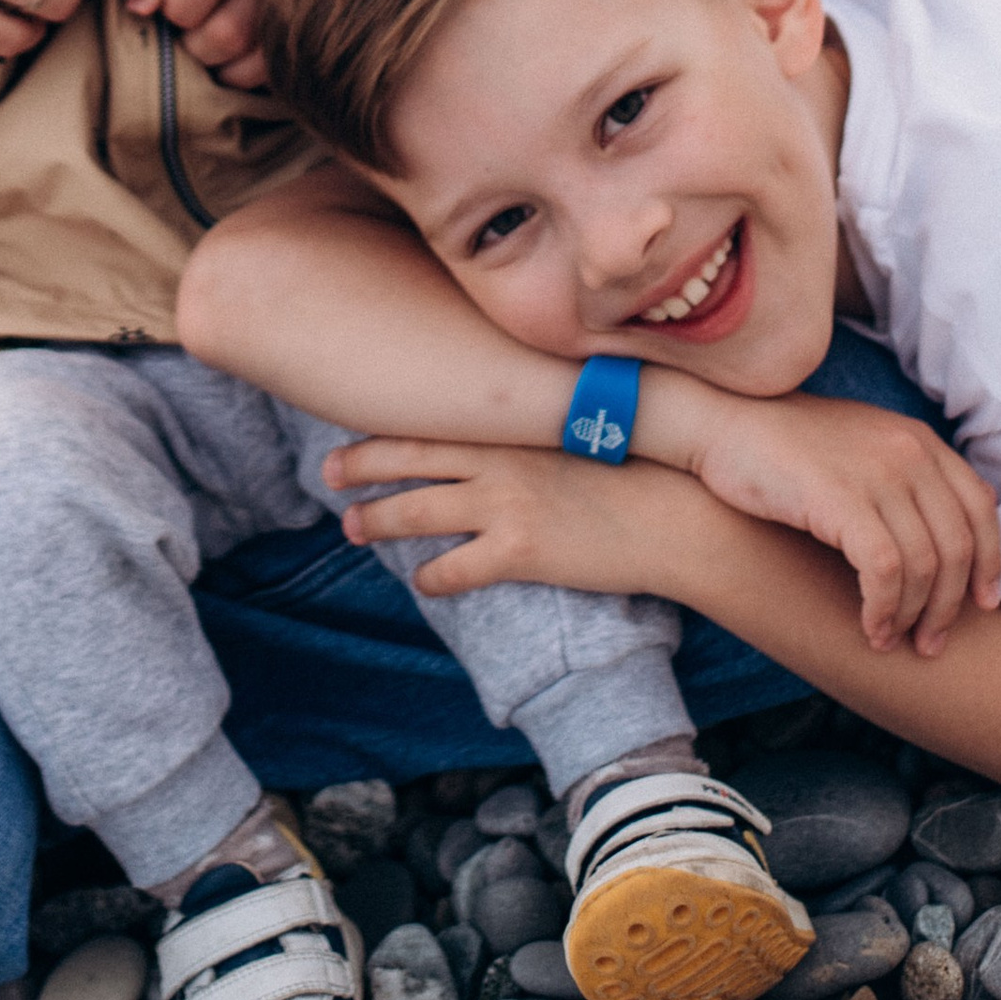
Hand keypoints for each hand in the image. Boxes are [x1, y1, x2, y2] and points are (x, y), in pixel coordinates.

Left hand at [323, 434, 681, 599]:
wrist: (673, 515)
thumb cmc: (630, 470)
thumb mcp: (571, 432)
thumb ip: (527, 432)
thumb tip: (496, 436)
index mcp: (509, 428)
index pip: (430, 418)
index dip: (386, 425)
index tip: (355, 427)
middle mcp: (498, 459)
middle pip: (407, 458)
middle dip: (360, 465)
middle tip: (327, 473)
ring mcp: (506, 505)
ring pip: (416, 512)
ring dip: (377, 520)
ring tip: (352, 526)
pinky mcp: (520, 552)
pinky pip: (455, 570)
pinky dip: (430, 578)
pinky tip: (422, 581)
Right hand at [647, 387, 1000, 657]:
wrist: (723, 425)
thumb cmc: (788, 446)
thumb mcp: (863, 446)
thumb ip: (909, 475)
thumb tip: (954, 527)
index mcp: (918, 439)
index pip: (980, 508)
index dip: (990, 563)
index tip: (984, 605)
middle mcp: (907, 452)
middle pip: (958, 545)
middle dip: (951, 606)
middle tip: (932, 643)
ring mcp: (877, 473)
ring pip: (923, 566)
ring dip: (913, 617)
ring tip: (892, 641)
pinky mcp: (842, 499)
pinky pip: (884, 573)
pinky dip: (883, 611)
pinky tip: (870, 630)